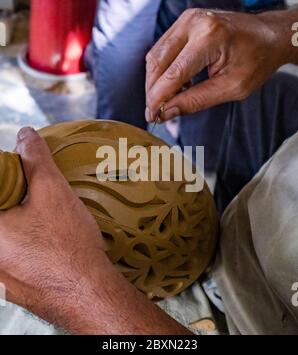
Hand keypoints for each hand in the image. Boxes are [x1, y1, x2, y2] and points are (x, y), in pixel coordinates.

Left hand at [0, 127, 104, 328]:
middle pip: (3, 210)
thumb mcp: (53, 191)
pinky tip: (51, 244)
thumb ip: (35, 159)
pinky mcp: (11, 285)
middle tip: (41, 201)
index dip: (12, 179)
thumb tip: (25, 135)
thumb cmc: (68, 244)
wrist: (89, 292)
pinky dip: (29, 243)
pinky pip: (15, 254)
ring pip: (9, 234)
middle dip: (19, 200)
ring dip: (24, 222)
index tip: (26, 179)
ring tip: (51, 224)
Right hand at [145, 9, 290, 122]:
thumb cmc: (257, 60)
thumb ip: (196, 101)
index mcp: (209, 38)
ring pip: (156, 56)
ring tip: (167, 100)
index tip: (152, 116)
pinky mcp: (185, 23)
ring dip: (156, 82)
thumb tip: (167, 112)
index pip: (172, 75)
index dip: (158, 99)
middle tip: (155, 112)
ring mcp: (188, 19)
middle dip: (153, 91)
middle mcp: (194, 23)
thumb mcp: (231, 88)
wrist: (269, 36)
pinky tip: (173, 85)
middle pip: (158, 63)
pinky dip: (163, 70)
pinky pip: (163, 49)